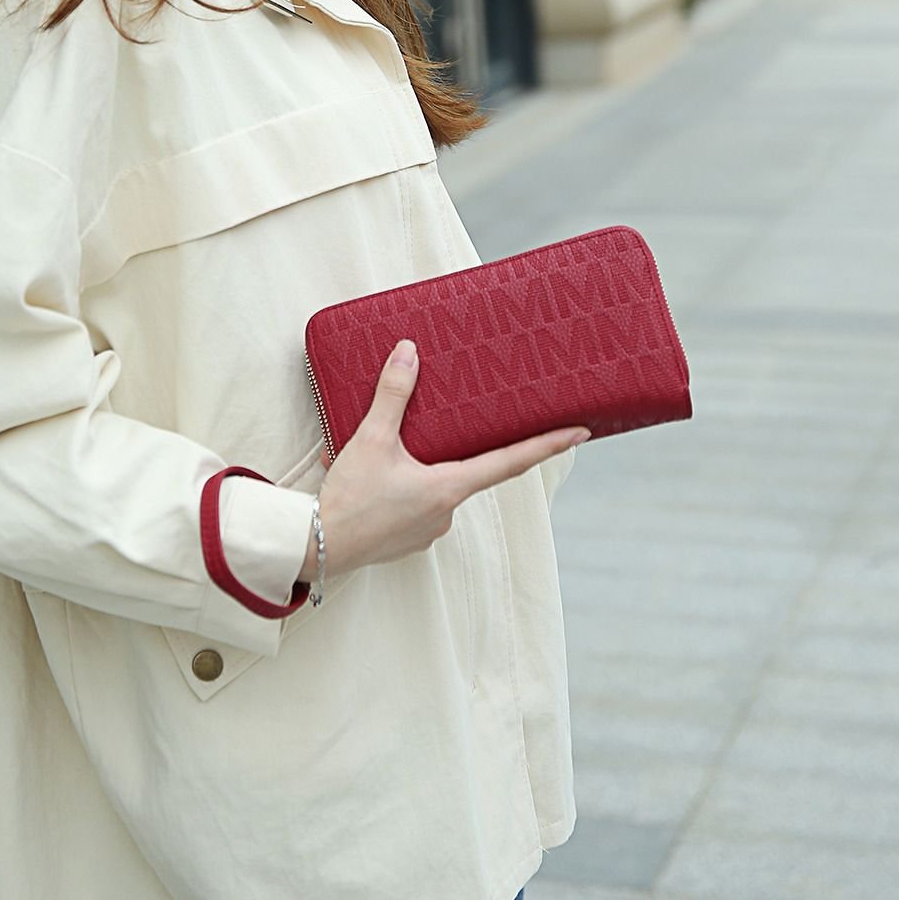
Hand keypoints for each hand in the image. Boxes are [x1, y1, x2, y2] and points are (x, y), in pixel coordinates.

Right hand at [297, 339, 588, 581]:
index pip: (511, 461)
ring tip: (382, 458)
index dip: (548, 445)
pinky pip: (418, 505)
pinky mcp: (410, 539)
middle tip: (431, 434)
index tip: (581, 433)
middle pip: (467, 469)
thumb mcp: (371, 440)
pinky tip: (377, 481)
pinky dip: (404, 489)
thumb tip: (409, 352)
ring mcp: (430, 529)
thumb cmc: (349, 498)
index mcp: (449, 486)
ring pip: (437, 487)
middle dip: (455, 448)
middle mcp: (447, 511)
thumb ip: (393, 395)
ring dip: (418, 469)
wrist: (317, 547)